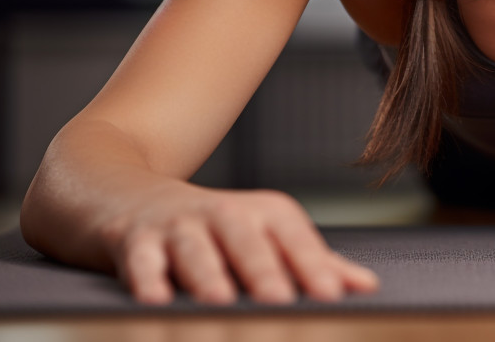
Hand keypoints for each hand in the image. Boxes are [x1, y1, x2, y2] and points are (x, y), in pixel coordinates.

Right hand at [93, 182, 379, 304]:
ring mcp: (177, 225)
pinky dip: (146, 278)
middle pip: (247, 239)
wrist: (128, 194)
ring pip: (195, 249)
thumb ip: (313, 262)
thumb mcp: (264, 236)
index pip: (294, 237)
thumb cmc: (213, 228)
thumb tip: (367, 286)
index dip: (313, 264)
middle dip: (263, 270)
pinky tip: (154, 299)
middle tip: (280, 301)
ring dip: (208, 275)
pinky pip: (140, 259)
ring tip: (220, 301)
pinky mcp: (133, 240)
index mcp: (263, 213)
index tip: (332, 295)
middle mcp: (223, 214)